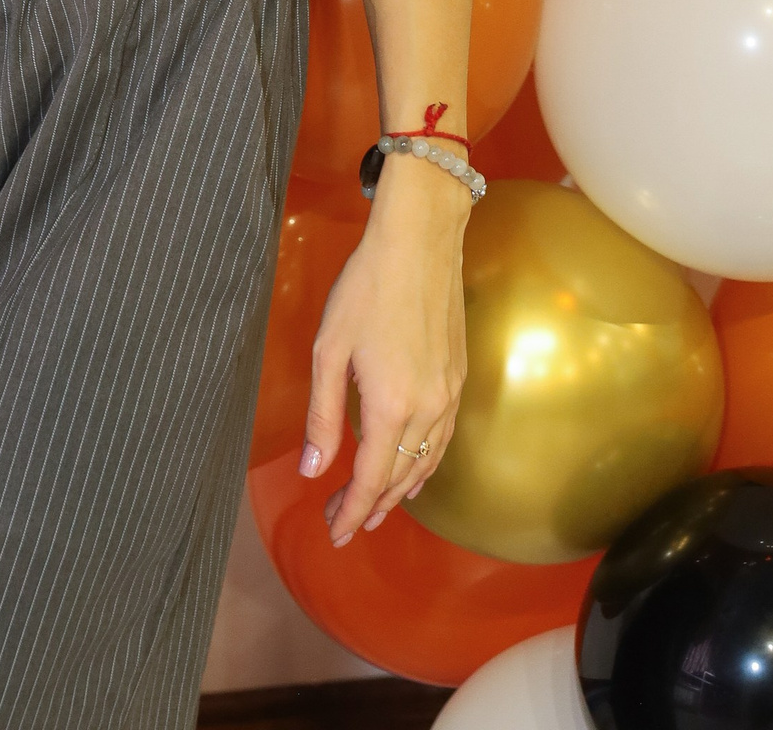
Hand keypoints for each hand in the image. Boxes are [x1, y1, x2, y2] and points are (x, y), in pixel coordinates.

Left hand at [301, 152, 468, 543]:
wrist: (419, 240)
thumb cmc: (366, 287)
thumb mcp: (329, 349)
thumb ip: (322, 414)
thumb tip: (314, 469)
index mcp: (391, 405)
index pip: (371, 480)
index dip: (352, 512)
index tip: (334, 531)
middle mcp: (427, 408)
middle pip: (400, 479)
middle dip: (371, 507)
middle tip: (342, 520)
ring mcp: (449, 394)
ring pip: (426, 463)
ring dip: (400, 491)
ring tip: (375, 507)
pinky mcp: (459, 377)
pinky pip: (442, 439)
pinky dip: (424, 464)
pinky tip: (411, 467)